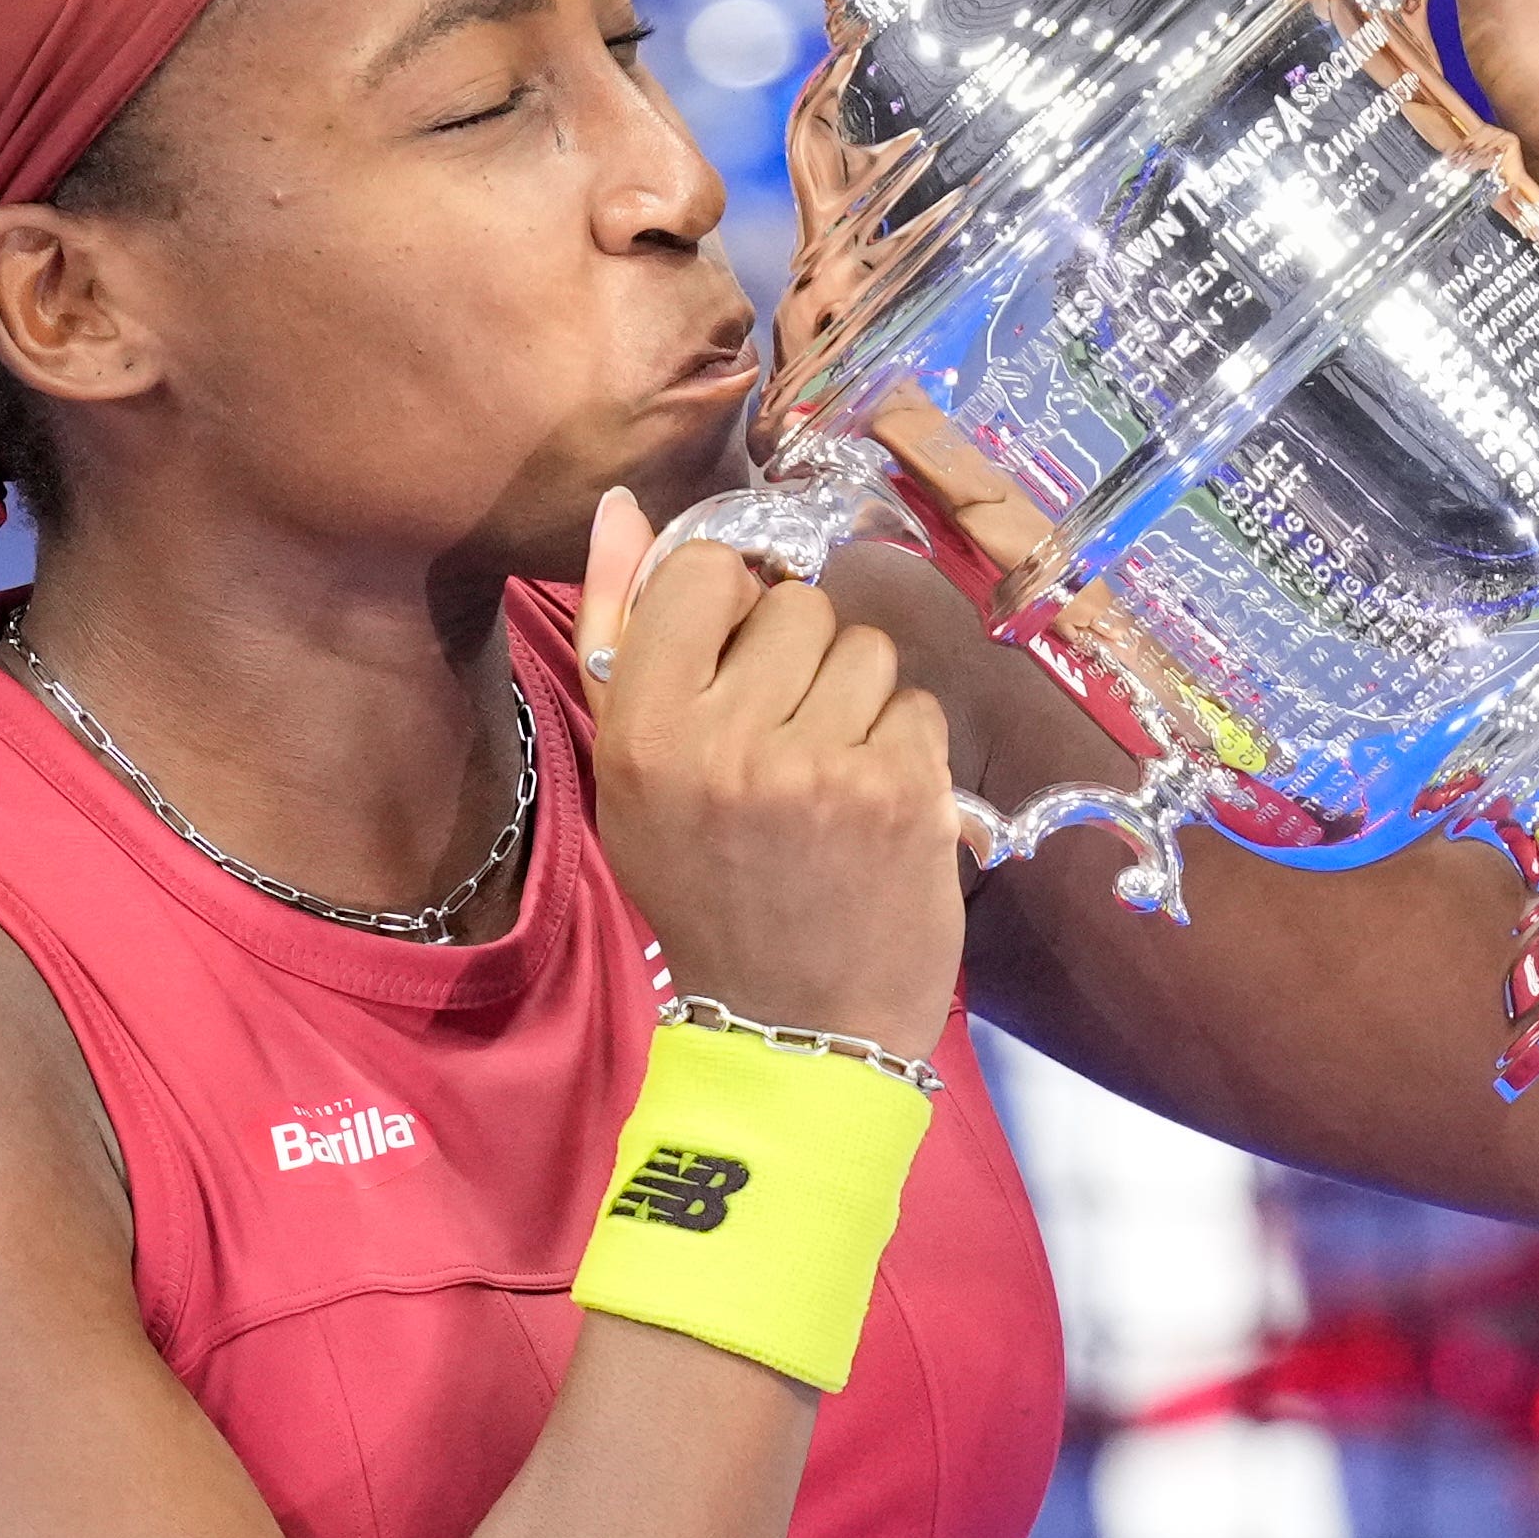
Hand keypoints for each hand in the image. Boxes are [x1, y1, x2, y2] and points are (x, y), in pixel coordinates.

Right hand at [574, 487, 966, 1061]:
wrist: (793, 1030)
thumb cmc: (707, 895)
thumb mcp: (634, 780)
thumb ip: (620, 638)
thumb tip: (622, 507)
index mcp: (644, 733)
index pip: (703, 569)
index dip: (731, 603)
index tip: (736, 661)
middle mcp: (726, 741)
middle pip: (796, 603)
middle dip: (801, 659)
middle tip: (785, 741)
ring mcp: (819, 764)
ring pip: (866, 646)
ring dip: (859, 699)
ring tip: (831, 774)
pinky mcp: (901, 789)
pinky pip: (918, 702)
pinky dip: (906, 747)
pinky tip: (875, 804)